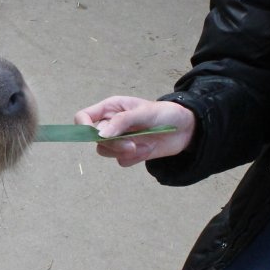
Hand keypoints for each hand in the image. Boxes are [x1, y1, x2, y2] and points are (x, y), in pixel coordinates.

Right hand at [73, 96, 195, 167]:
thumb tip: (100, 135)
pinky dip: (134, 158)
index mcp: (110, 108)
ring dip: (123, 152)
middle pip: (95, 139)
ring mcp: (119, 140)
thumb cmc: (165, 113)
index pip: (83, 116)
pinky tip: (148, 150)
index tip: (94, 135)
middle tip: (132, 145)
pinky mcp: (129, 153)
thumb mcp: (144, 112)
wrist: (186, 129)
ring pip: (106, 152)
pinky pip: (121, 161)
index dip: (83, 127)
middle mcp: (111, 124)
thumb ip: (122, 122)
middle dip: (113, 144)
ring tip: (142, 146)